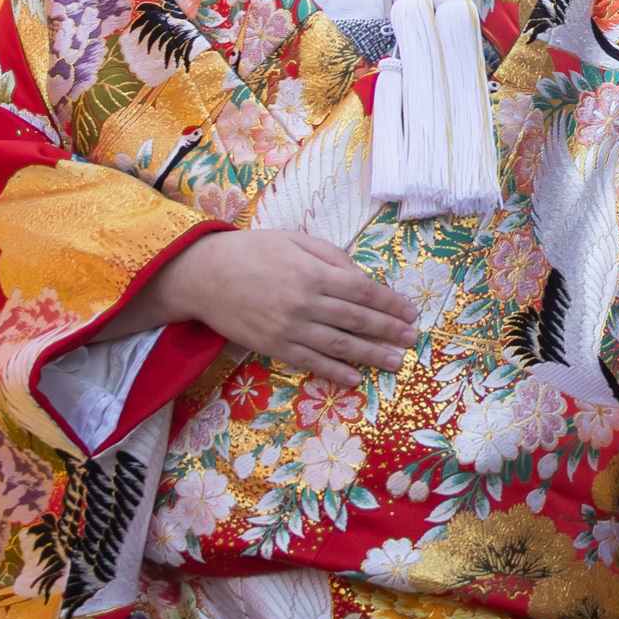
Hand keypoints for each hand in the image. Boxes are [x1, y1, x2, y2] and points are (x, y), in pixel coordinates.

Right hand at [148, 230, 419, 383]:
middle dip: (388, 330)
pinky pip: (310, 362)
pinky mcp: (275, 346)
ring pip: (339, 345)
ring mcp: (291, 328)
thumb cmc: (253, 251)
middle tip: (412, 339)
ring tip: (395, 362)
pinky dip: (335, 372)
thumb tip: (360, 276)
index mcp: (315, 273)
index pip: (363, 291)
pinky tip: (355, 378)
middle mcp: (307, 302)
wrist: (206, 276)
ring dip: (371, 355)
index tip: (410, 311)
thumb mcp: (296, 240)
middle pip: (357, 320)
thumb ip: (331, 256)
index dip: (390, 303)